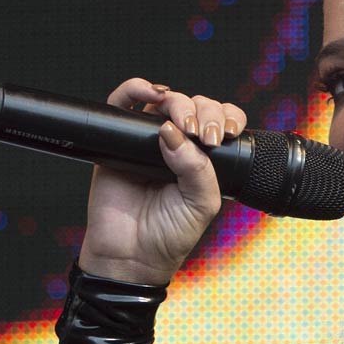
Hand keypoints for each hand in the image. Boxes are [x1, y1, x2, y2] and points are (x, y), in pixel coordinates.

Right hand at [79, 80, 248, 286]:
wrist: (131, 256)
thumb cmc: (169, 234)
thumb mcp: (201, 203)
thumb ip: (198, 168)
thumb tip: (173, 131)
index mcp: (204, 158)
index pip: (220, 121)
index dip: (226, 117)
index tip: (225, 134)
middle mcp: (178, 144)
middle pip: (195, 105)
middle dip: (204, 112)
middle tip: (202, 136)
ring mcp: (147, 140)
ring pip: (164, 99)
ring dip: (177, 101)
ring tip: (181, 124)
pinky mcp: (118, 139)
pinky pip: (123, 102)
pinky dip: (135, 88)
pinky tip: (150, 94)